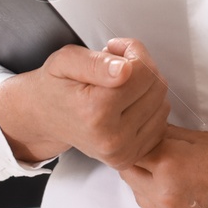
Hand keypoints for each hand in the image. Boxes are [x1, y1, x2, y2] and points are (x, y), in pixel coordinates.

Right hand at [0, 37, 171, 170]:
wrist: (44, 117)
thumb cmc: (55, 87)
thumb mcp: (65, 61)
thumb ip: (96, 62)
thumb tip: (124, 69)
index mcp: (95, 111)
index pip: (143, 71)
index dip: (132, 52)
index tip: (114, 50)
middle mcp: (111, 137)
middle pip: (157, 86)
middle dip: (141, 67)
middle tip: (116, 65)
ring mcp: (123, 151)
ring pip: (162, 103)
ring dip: (146, 87)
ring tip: (119, 84)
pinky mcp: (131, 157)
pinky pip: (160, 122)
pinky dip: (148, 107)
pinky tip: (127, 102)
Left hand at [117, 124, 207, 207]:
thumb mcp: (206, 139)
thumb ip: (172, 137)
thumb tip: (151, 132)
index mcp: (170, 165)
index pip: (132, 150)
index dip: (136, 139)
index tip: (141, 134)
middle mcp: (167, 196)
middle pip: (131, 175)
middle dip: (137, 160)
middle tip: (151, 149)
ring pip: (142, 199)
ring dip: (145, 182)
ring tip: (165, 169)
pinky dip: (163, 202)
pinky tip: (180, 189)